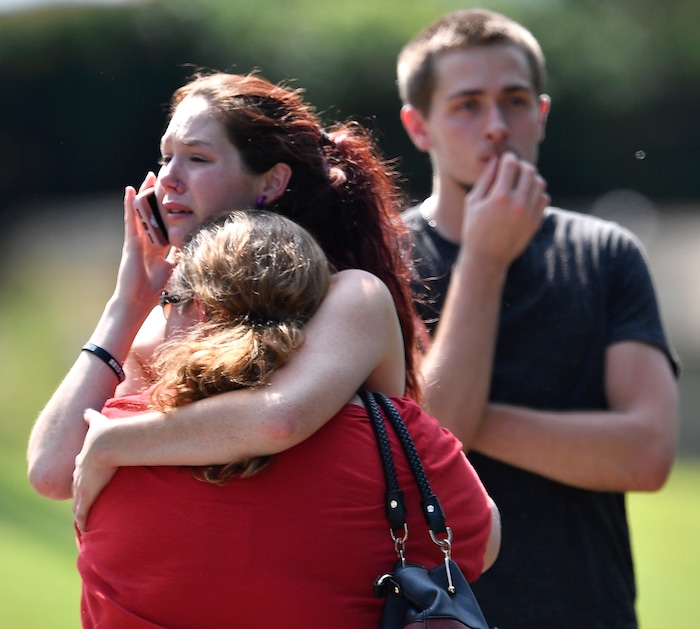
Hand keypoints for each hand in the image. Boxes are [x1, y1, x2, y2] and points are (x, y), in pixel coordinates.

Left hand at [72, 408, 117, 531]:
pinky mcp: (88, 495)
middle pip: (76, 487)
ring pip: (78, 502)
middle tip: (81, 500)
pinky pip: (83, 512)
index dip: (81, 475)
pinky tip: (83, 528)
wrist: (108, 443)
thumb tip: (85, 410)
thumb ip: (92, 417)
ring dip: (78, 510)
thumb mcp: (98, 423)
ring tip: (81, 518)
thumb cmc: (108, 432)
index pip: (80, 470)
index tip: (83, 479)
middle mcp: (80, 472)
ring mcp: (83, 485)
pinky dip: (82, 520)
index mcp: (84, 458)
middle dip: (78, 493)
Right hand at [112, 173, 175, 313]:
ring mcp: (137, 239)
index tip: (177, 196)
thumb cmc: (154, 289)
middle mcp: (147, 240)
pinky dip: (130, 204)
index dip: (170, 210)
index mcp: (158, 247)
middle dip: (157, 196)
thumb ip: (182, 257)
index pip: (165, 224)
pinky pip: (131, 219)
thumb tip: (197, 248)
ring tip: (149, 176)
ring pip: (142, 212)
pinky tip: (130, 190)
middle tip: (162, 177)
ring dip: (145, 193)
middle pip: (153, 213)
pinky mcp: (130, 241)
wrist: (137, 301)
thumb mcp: (174, 269)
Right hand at [462, 152, 548, 267]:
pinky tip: (524, 197)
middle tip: (513, 169)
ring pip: (539, 182)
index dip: (508, 157)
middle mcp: (517, 204)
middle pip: (529, 170)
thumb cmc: (474, 229)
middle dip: (520, 165)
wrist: (487, 259)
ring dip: (530, 178)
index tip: (505, 159)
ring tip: (519, 183)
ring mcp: (529, 213)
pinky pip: (543, 197)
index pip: (511, 164)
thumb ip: (486, 178)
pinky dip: (535, 193)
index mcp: (499, 197)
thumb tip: (497, 159)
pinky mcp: (536, 222)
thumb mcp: (473, 202)